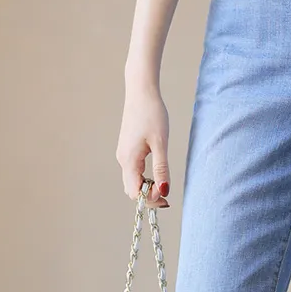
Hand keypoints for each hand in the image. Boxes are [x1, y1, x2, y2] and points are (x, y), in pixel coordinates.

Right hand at [116, 85, 170, 206]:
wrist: (141, 92)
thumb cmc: (152, 114)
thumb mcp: (161, 144)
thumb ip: (162, 169)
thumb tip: (164, 191)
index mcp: (129, 160)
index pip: (135, 192)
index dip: (150, 199)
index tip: (167, 197)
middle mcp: (123, 160)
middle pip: (132, 190)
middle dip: (148, 196)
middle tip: (167, 195)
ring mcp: (123, 154)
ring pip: (132, 181)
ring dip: (146, 188)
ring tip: (162, 183)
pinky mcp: (127, 149)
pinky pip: (133, 172)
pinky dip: (143, 178)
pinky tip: (156, 174)